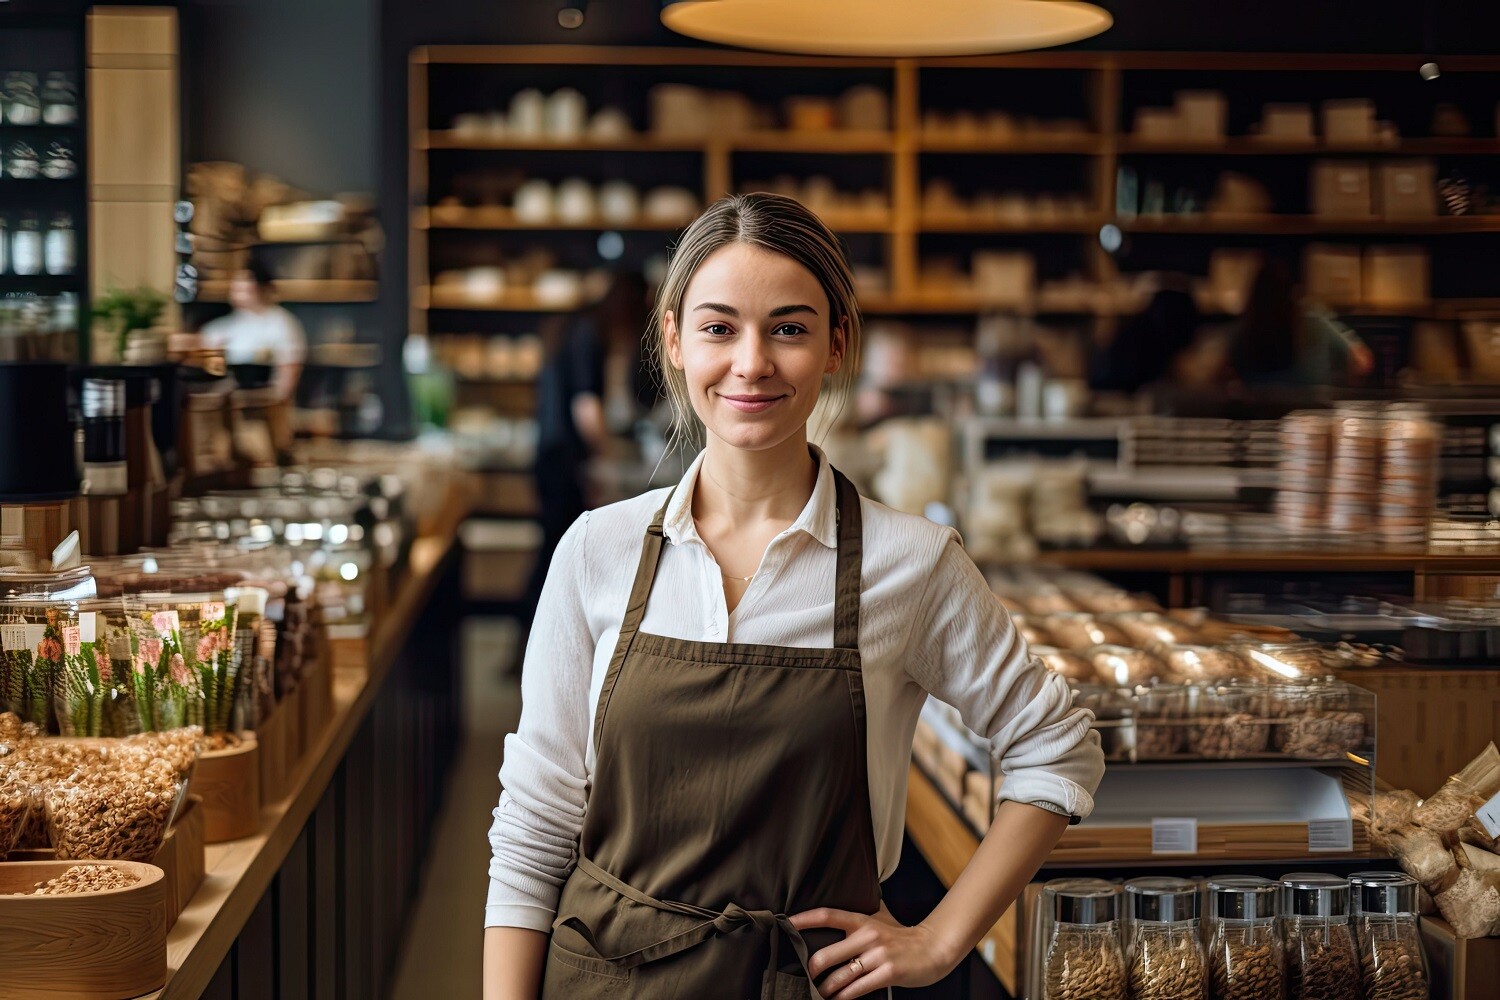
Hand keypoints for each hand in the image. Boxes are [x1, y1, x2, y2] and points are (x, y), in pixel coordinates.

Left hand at [790, 906, 959, 998]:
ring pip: (840, 976)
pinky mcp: (887, 973)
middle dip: (812, 969)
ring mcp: (877, 956)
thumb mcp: (881, 917)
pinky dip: (843, 998)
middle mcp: (867, 936)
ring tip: (819, 993)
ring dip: (825, 989)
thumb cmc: (903, 936)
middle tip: (807, 976)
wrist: (933, 949)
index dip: (805, 919)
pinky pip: (856, 989)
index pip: (828, 916)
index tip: (787, 923)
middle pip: (826, 954)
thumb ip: (861, 913)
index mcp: (863, 920)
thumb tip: (844, 903)